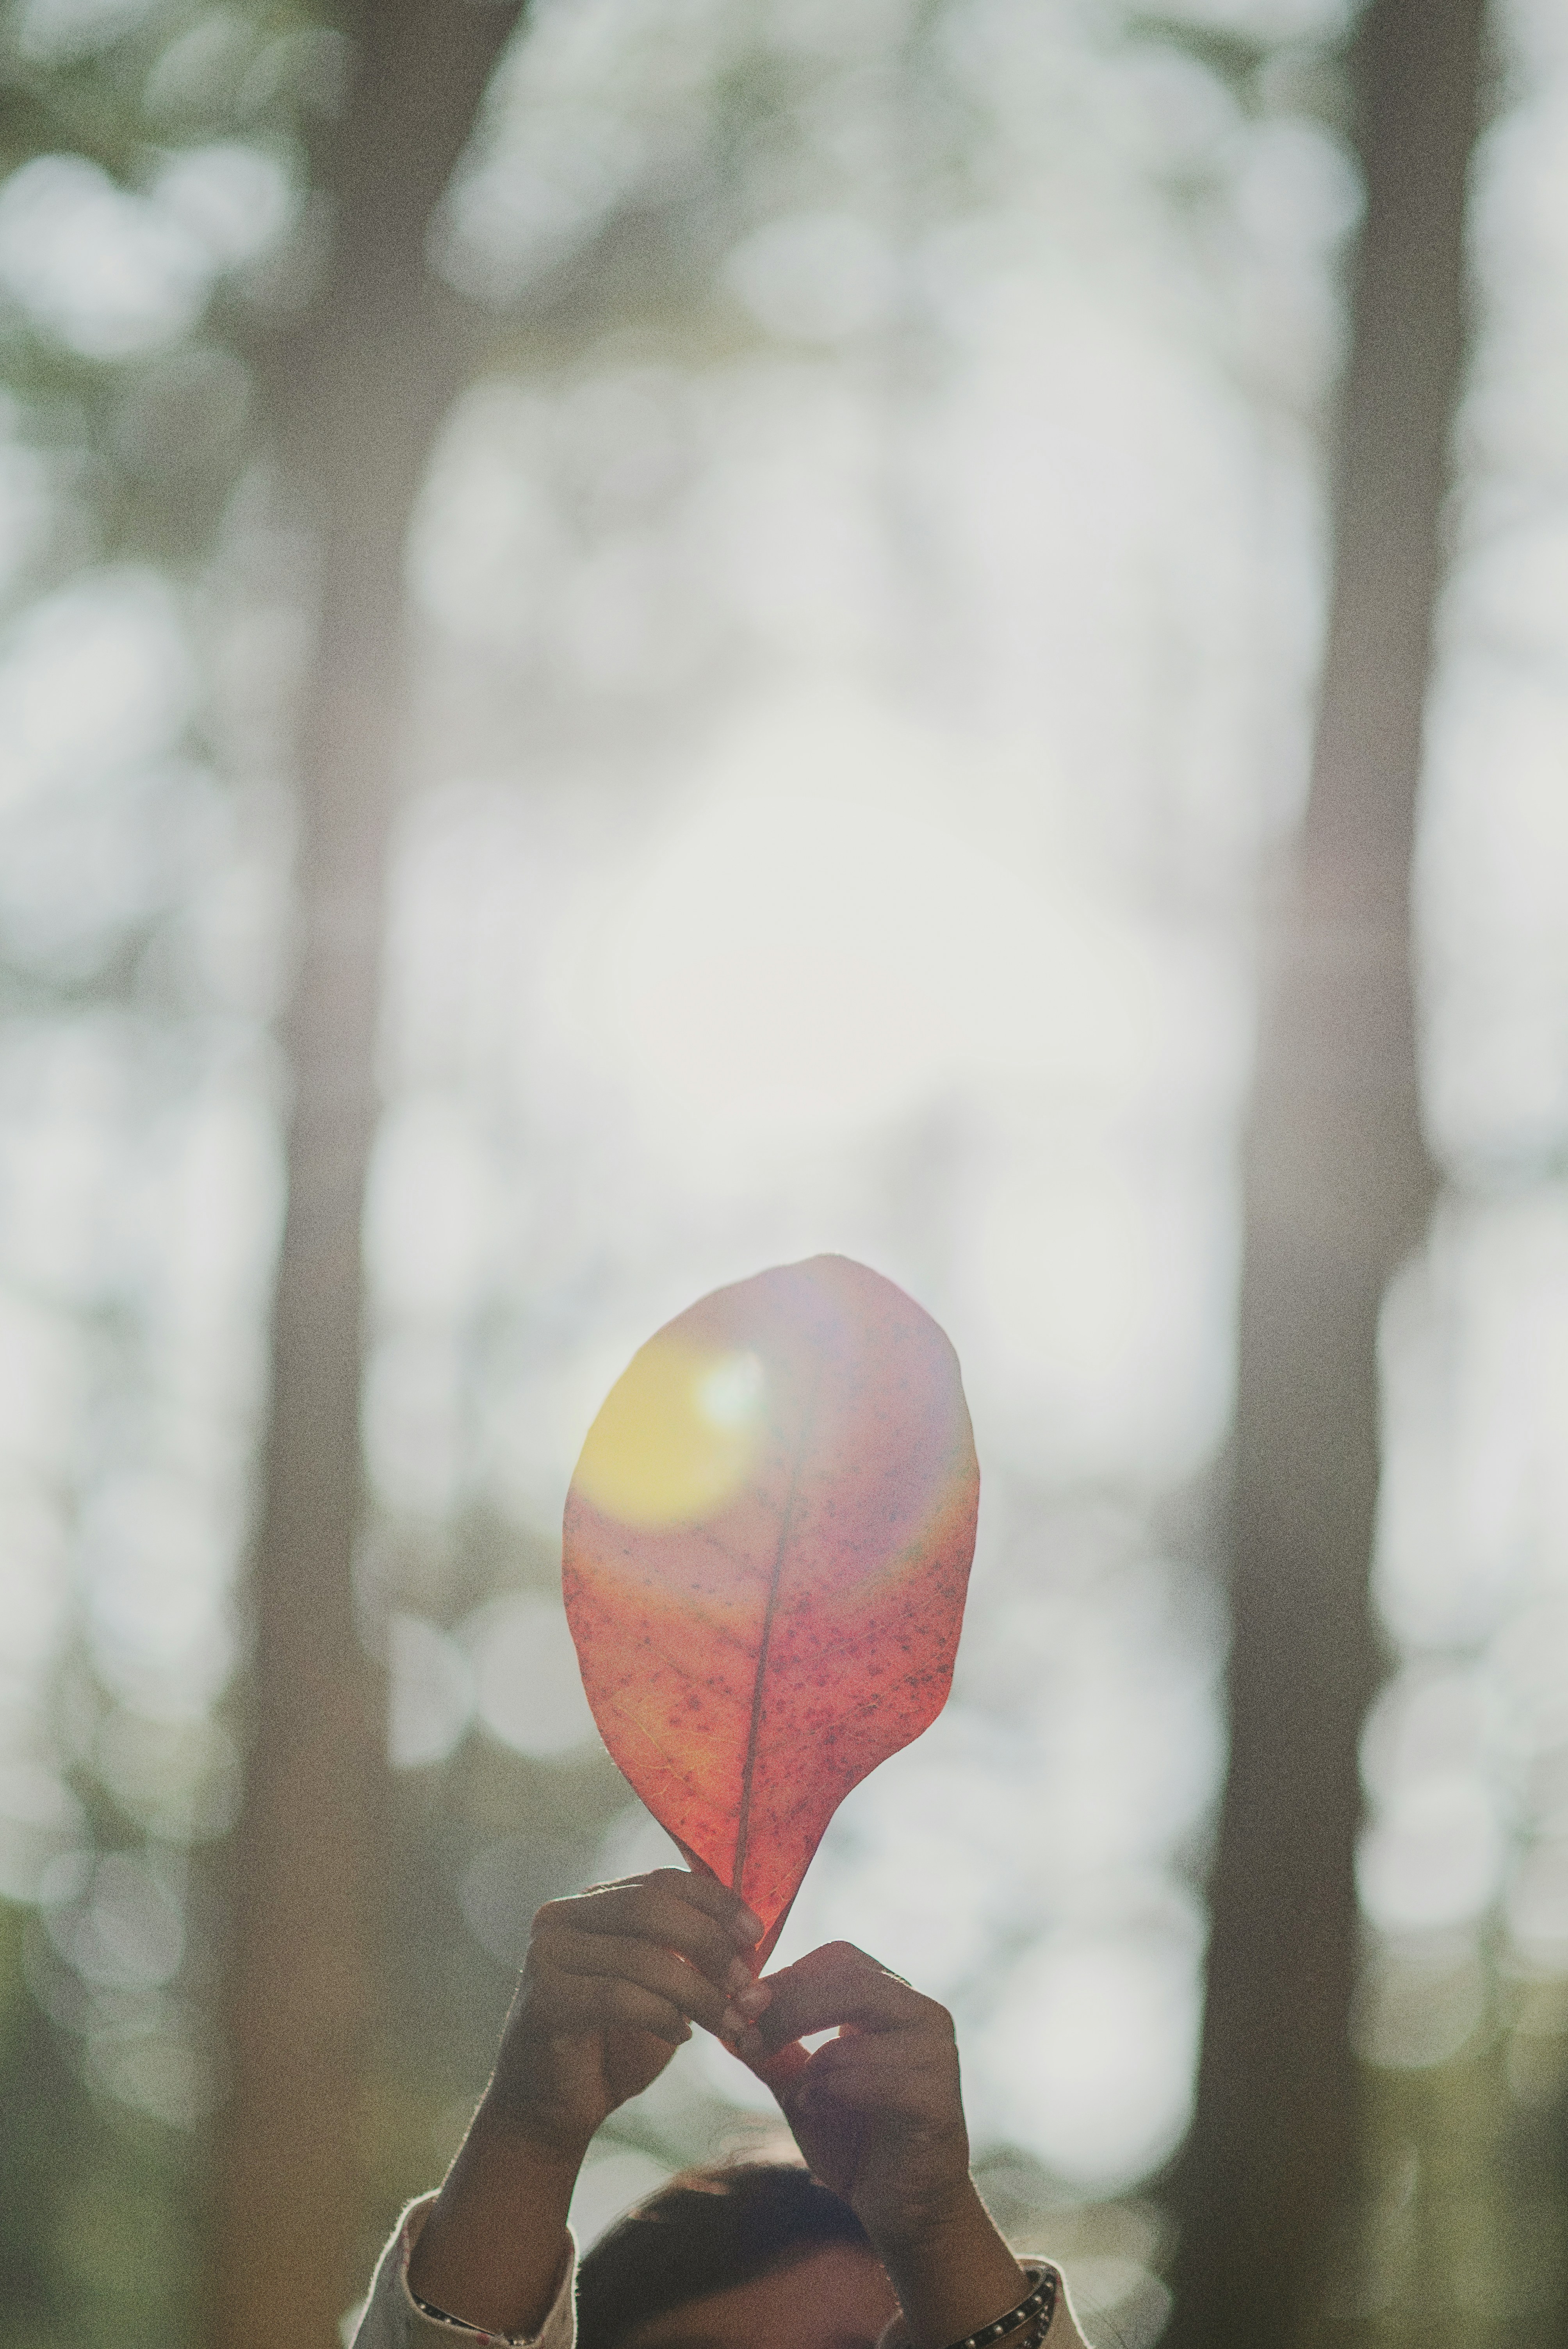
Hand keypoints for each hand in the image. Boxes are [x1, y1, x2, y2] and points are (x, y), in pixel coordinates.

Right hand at [407, 1869, 767, 2335]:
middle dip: (710, 1943)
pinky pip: (619, 1997)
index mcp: (589, 1903)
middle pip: (650, 1907)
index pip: (659, 1880)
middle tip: (748, 1986)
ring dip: (699, 1992)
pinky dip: (662, 2016)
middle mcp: (560, 1918)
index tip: (754, 1933)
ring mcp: (546, 1957)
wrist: (549, 2110)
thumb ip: (692, 1959)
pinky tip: (681, 2036)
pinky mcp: (544, 2001)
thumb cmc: (613, 2045)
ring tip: (729, 2023)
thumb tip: (752, 1948)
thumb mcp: (661, 1989)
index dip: (713, 1900)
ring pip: (641, 1956)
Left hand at [737, 1940, 969, 2241]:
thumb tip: (724, 2021)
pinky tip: (819, 2109)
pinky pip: (875, 2079)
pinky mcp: (938, 2100)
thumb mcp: (804, 2089)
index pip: (840, 1958)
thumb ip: (774, 2054)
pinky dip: (835, 2092)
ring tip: (801, 2094)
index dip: (787, 1974)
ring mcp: (937, 2055)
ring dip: (813, 2063)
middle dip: (788, 2005)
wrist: (905, 2211)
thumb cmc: (855, 2142)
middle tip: (747, 2033)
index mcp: (893, 2001)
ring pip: (857, 2031)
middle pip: (850, 1979)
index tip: (741, 2003)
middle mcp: (922, 2015)